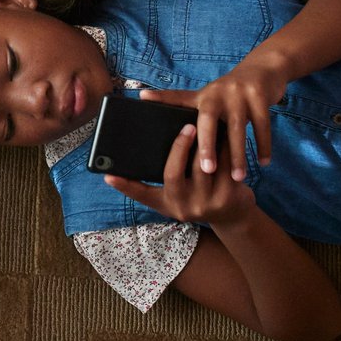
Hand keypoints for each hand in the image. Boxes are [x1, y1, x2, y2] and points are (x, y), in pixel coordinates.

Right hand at [105, 125, 258, 227]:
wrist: (233, 217)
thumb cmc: (200, 197)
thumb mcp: (178, 196)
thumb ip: (167, 178)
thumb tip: (142, 151)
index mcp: (167, 204)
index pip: (142, 195)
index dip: (125, 186)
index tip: (107, 175)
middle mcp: (184, 207)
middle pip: (174, 173)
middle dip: (179, 147)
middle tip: (186, 127)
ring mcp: (206, 203)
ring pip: (202, 166)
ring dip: (205, 142)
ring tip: (207, 124)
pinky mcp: (228, 196)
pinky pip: (225, 166)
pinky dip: (225, 148)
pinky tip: (225, 134)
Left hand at [139, 51, 292, 181]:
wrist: (263, 70)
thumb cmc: (230, 94)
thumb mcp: (209, 98)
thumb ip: (187, 107)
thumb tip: (156, 115)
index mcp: (201, 95)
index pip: (178, 99)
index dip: (160, 98)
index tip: (142, 99)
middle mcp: (217, 92)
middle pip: (208, 120)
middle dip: (207, 146)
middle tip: (206, 171)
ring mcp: (239, 92)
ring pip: (237, 128)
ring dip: (238, 154)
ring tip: (238, 178)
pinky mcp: (260, 95)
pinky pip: (262, 125)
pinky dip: (264, 145)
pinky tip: (264, 163)